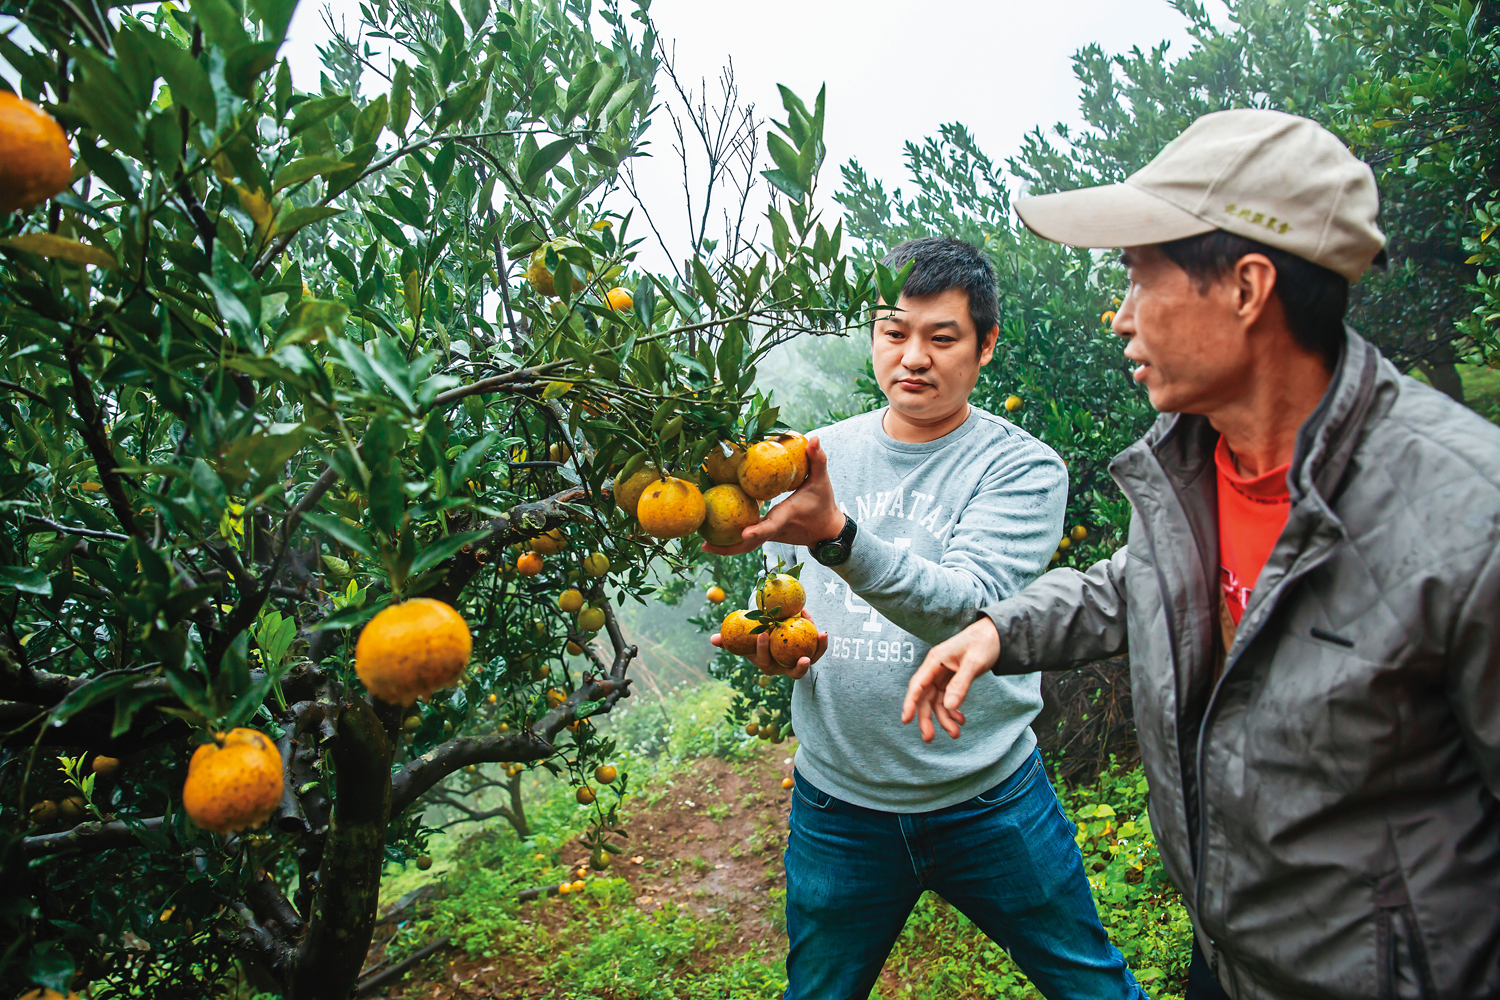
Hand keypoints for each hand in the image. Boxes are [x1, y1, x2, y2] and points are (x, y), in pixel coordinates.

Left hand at [700, 436, 844, 555]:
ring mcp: (770, 535)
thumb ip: (817, 460)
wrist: (827, 531)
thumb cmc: (824, 504)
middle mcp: (774, 530)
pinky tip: (714, 533)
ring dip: (725, 547)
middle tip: (703, 546)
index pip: (770, 525)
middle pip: (749, 543)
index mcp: (785, 516)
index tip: (743, 533)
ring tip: (703, 544)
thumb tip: (813, 439)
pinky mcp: (768, 535)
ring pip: (746, 545)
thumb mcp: (822, 481)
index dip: (757, 530)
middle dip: (727, 547)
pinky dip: (732, 540)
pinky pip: (748, 540)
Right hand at [710, 610, 826, 679]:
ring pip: (811, 661)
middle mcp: (784, 668)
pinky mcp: (811, 654)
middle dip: (799, 668)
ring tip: (821, 634)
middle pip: (793, 673)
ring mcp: (799, 662)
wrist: (771, 636)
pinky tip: (822, 628)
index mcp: (767, 664)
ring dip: (818, 650)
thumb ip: (728, 641)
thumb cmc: (755, 638)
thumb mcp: (741, 640)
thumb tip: (713, 639)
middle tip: (803, 659)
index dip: (762, 649)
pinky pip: (817, 649)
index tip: (762, 633)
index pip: (764, 660)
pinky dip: (820, 640)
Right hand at [901, 617, 1001, 741]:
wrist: (998, 633)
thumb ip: (961, 684)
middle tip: (929, 738)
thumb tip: (948, 706)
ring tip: (955, 734)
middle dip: (927, 718)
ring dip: (943, 718)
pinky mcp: (953, 679)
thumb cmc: (984, 642)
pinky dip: (952, 711)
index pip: (918, 684)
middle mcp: (936, 668)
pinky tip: (961, 720)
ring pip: (937, 701)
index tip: (906, 720)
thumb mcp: (974, 662)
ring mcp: (944, 674)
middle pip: (925, 697)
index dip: (910, 703)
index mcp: (936, 660)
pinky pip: (948, 698)